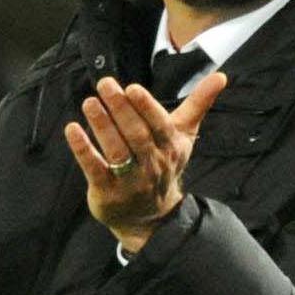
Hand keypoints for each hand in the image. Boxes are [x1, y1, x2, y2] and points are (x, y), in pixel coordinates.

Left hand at [64, 71, 226, 250]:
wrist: (151, 217)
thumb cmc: (164, 165)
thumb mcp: (184, 136)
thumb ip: (199, 105)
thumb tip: (222, 76)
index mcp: (170, 148)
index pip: (160, 126)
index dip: (146, 107)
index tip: (132, 88)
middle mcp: (152, 165)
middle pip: (136, 135)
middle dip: (120, 109)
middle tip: (104, 85)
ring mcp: (129, 181)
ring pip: (116, 151)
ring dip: (102, 125)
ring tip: (89, 102)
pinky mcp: (107, 193)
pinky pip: (95, 169)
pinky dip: (83, 149)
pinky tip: (72, 129)